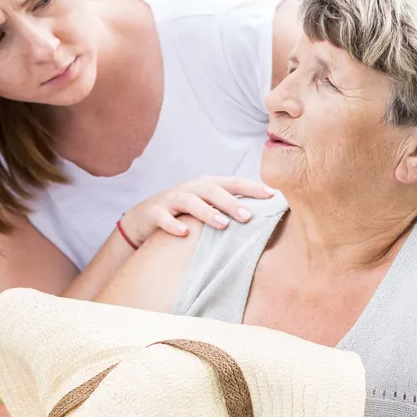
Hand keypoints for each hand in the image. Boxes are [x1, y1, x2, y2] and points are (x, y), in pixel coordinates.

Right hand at [119, 176, 275, 247]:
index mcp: (207, 185)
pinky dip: (174, 225)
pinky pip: (164, 218)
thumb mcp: (206, 207)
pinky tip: (185, 233)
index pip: (233, 183)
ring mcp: (171, 199)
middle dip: (232, 203)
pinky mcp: (155, 212)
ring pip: (190, 202)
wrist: (144, 217)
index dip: (252, 187)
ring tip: (222, 225)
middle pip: (213, 191)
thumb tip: (263, 218)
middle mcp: (191, 189)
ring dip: (207, 212)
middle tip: (248, 217)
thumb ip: (229, 209)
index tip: (272, 195)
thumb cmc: (184, 214)